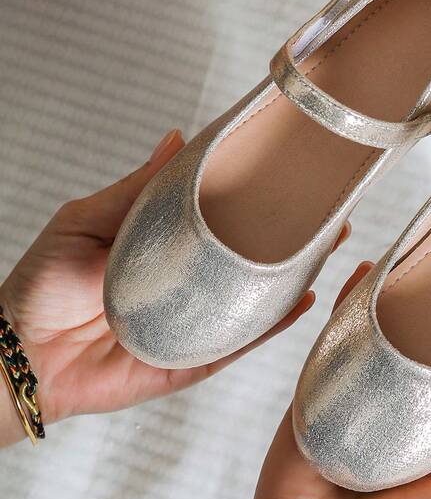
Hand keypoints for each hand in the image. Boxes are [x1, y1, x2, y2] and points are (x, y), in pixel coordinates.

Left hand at [0, 130, 338, 445]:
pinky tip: (301, 300)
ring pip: (254, 298)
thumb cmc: (42, 283)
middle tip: (331, 210)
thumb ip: (136, 189)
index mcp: (165, 245)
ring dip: (295, 275)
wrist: (19, 354)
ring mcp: (194, 322)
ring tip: (330, 246)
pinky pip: (239, 343)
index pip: (220, 216)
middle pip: (248, 257)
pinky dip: (273, 325)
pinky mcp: (193, 361)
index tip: (293, 171)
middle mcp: (186, 282)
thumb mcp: (85, 221)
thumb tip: (178, 137)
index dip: (255, 196)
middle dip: (292, 236)